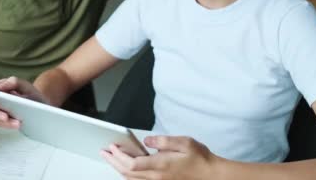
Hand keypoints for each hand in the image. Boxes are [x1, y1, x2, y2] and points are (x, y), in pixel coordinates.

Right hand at [0, 76, 48, 128]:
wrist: (41, 105)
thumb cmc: (31, 94)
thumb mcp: (25, 86)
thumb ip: (14, 82)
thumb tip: (0, 86)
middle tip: (5, 117)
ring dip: (4, 122)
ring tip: (17, 122)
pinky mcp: (5, 120)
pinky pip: (2, 124)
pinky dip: (9, 124)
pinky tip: (18, 124)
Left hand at [101, 136, 219, 179]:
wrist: (211, 175)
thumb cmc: (200, 159)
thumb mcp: (184, 142)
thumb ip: (163, 141)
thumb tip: (147, 140)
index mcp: (161, 165)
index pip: (132, 164)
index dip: (119, 156)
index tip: (112, 147)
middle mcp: (157, 177)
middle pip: (127, 172)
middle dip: (113, 162)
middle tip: (104, 152)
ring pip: (131, 179)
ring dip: (118, 169)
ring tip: (110, 158)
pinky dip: (128, 175)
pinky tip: (125, 168)